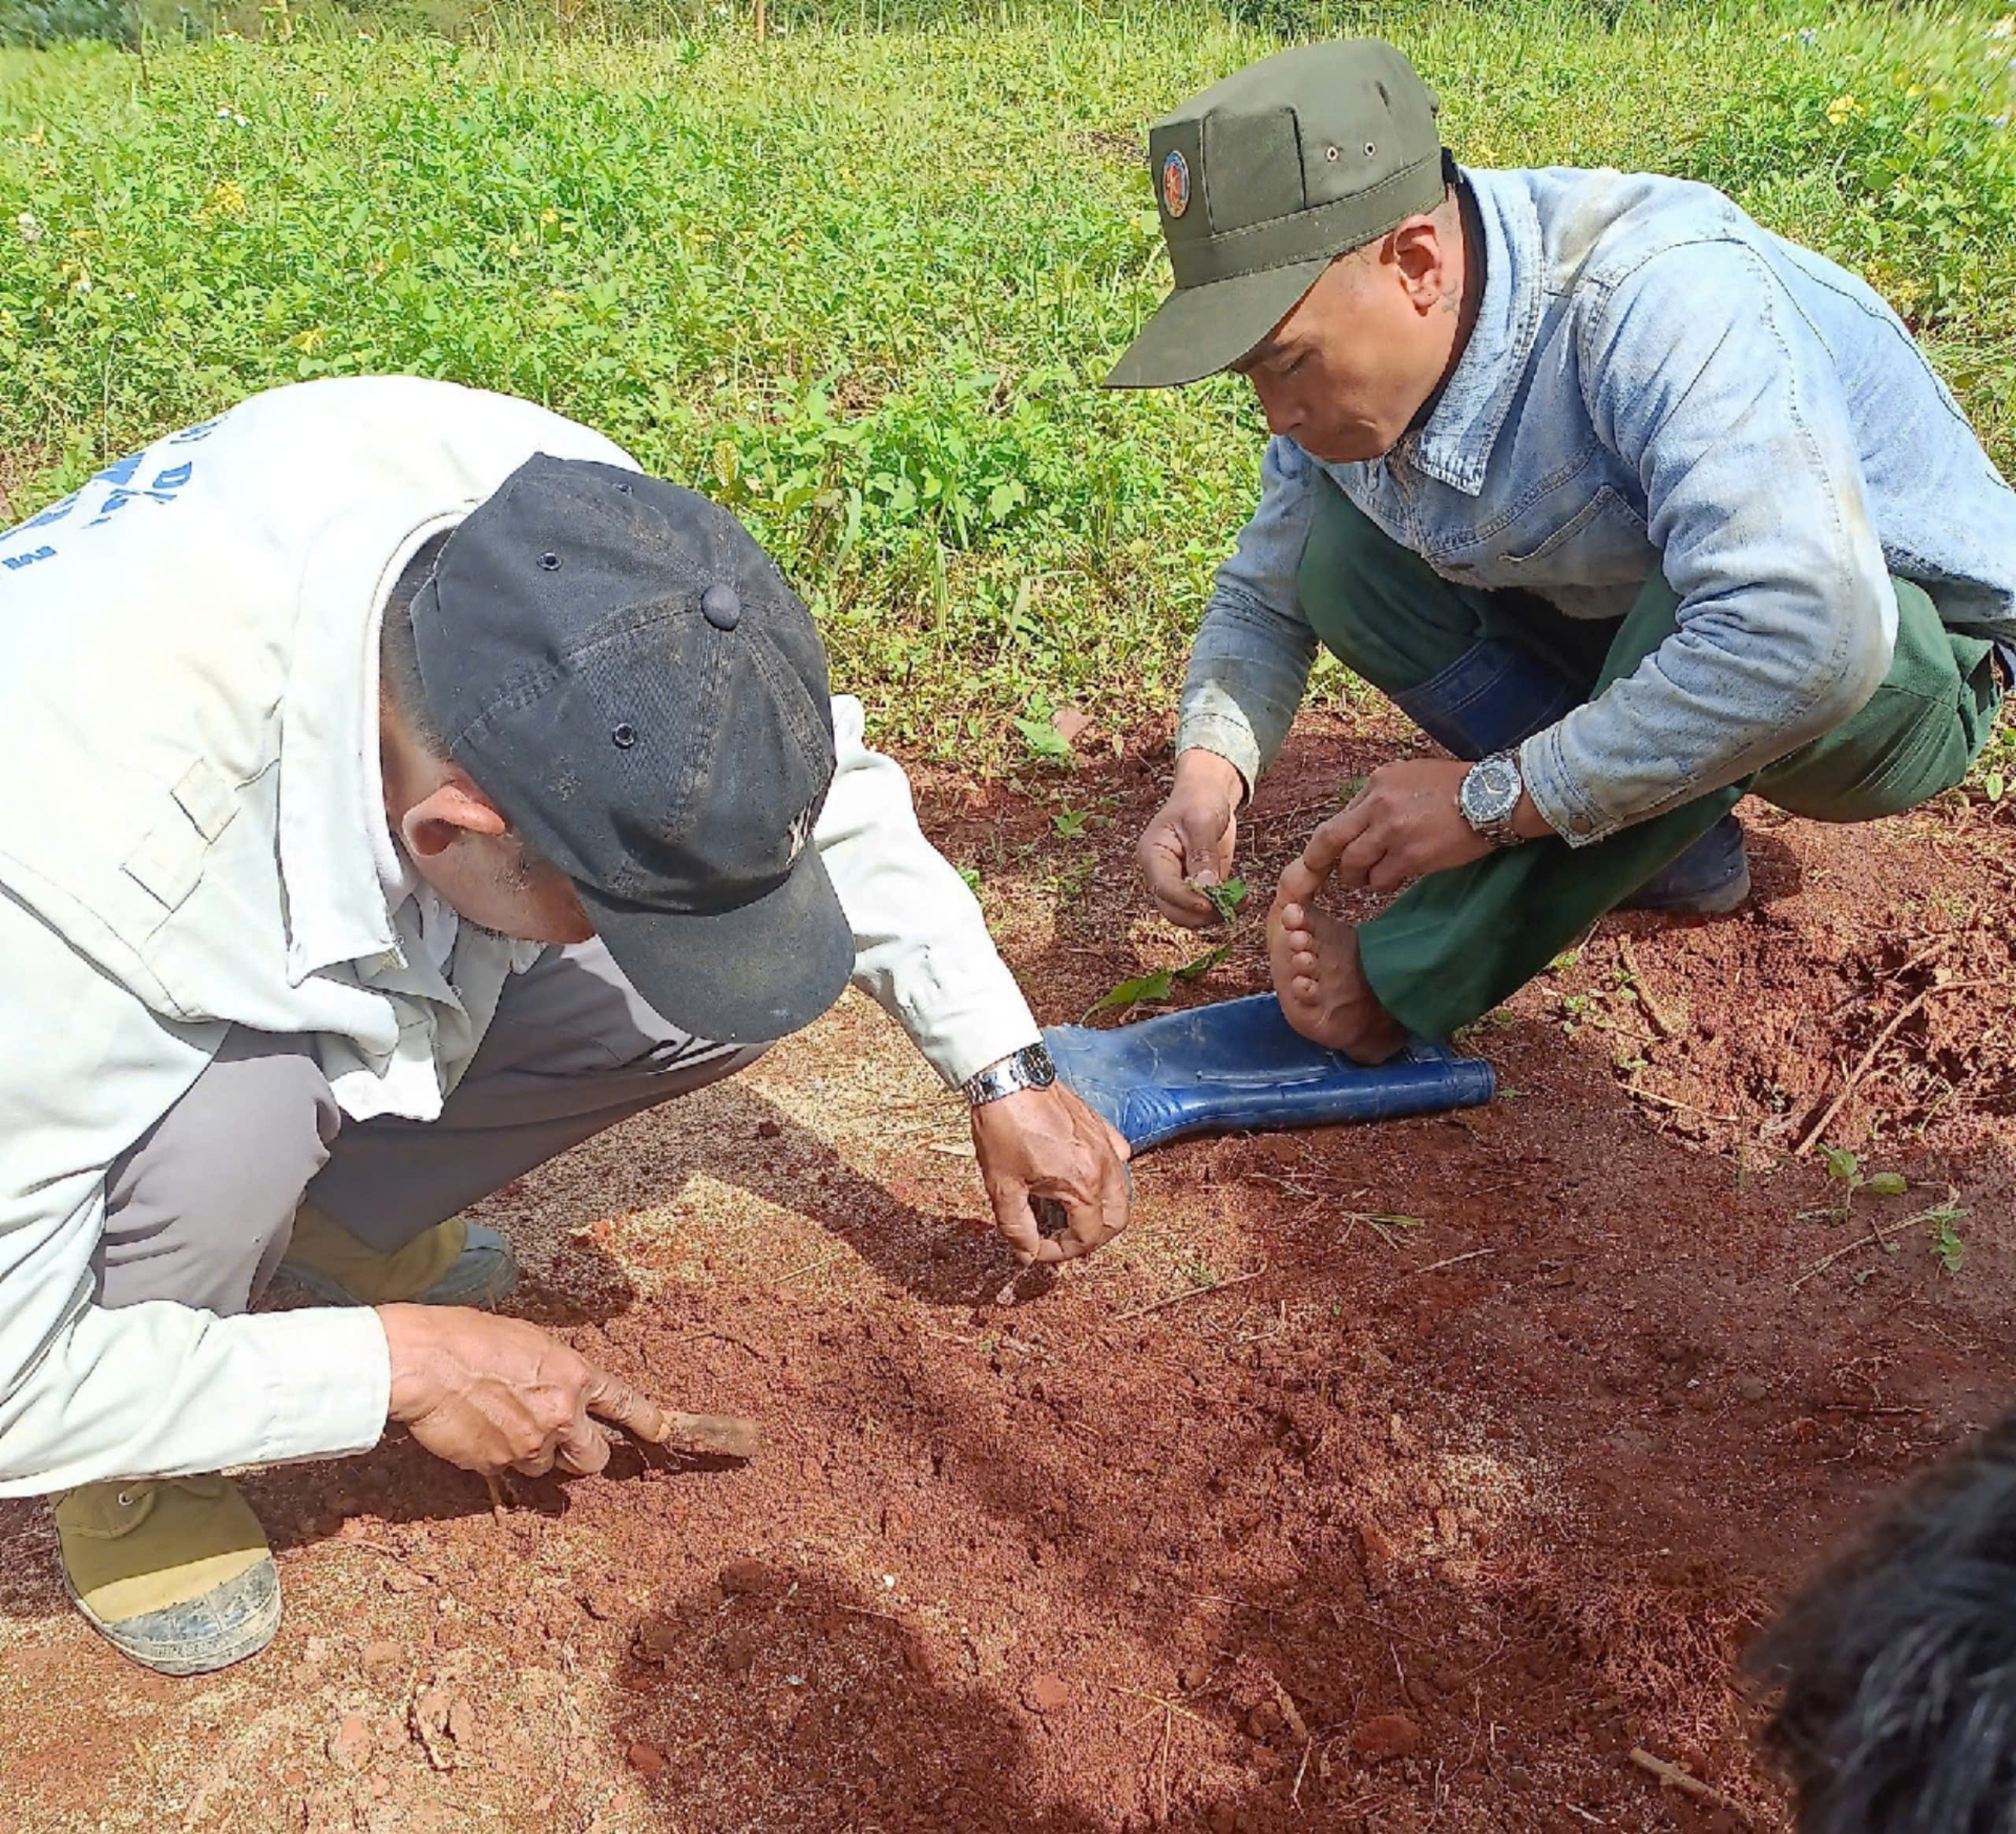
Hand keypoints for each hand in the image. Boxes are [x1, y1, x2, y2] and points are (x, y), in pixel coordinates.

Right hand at [378, 1304, 676, 1478]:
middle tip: (560, 1439)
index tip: (661, 1432)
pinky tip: (479, 1432)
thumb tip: (560, 1388)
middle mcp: (561, 1415)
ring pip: (548, 1468)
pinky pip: (510, 1471)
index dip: (647, 1421)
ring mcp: (530, 1445)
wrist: (423, 1363)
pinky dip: (500, 1459)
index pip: (624, 1403)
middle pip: (593, 1459)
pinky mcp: (498, 1465)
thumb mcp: (528, 1341)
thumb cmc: (467, 1338)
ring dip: (535, 1455)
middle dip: (582, 1454)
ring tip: (504, 1425)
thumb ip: (554, 1370)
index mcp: (574, 1375)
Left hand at [971, 1083, 1131, 1264]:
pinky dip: (1107, 1177)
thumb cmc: (1003, 1127)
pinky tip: (1082, 1176)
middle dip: (1090, 1238)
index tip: (1036, 1249)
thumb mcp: (1002, 1186)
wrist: (1008, 1076)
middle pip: (1116, 1220)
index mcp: (1083, 1184)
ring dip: (1101, 1211)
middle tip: (1060, 1239)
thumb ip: (1018, 1228)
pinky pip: (1118, 1159)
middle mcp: (1105, 1165)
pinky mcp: (1101, 1126)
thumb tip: (1027, 1254)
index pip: (1087, 1238)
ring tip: (1069, 1214)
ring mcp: (1107, 1143)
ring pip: (1121, 1192)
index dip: (1060, 1253)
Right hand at [1137, 748, 1244, 927]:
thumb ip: (1203, 855)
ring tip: (1239, 904)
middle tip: (1228, 908)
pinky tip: (1242, 901)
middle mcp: (1161, 873)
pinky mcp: (1197, 886)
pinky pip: (1206, 907)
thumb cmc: (1199, 799)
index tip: (1209, 905)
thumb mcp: (1201, 821)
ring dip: (1213, 916)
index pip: (1163, 887)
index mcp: (1152, 855)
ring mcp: (1178, 882)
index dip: (1185, 900)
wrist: (1207, 793)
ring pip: (1188, 914)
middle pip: (1172, 909)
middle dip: (1199, 914)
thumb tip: (1206, 889)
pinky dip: (1223, 909)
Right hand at [1267, 860, 1407, 1064]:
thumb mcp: (1322, 923)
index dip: (1289, 916)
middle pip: (1286, 946)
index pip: (1286, 918)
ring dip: (1298, 963)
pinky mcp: (1306, 1010)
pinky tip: (1308, 986)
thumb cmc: (1335, 960)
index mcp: (1293, 932)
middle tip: (1300, 935)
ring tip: (1306, 958)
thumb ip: (1306, 889)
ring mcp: (1297, 984)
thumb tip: (1310, 852)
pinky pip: (1301, 1001)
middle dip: (1292, 938)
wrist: (1355, 1006)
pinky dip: (1303, 992)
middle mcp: (1291, 957)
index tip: (1295, 911)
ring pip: (1293, 973)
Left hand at [1301, 759, 1496, 893]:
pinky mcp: (1410, 856)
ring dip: (1355, 877)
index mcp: (1377, 781)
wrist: (1492, 798)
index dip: (1326, 841)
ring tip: (1362, 880)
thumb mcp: (1411, 775)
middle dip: (1317, 862)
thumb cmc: (1456, 786)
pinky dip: (1380, 884)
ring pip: (1353, 863)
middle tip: (1318, 876)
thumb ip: (1382, 796)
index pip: (1340, 816)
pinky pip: (1381, 878)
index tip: (1321, 855)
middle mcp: (1378, 804)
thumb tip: (1360, 821)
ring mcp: (1392, 831)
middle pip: (1330, 839)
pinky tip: (1387, 881)